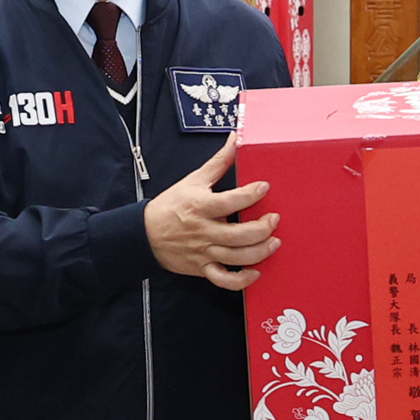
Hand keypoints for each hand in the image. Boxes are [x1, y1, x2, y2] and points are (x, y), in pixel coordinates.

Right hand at [144, 144, 279, 290]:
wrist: (145, 234)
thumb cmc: (171, 205)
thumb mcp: (193, 180)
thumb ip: (218, 162)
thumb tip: (235, 139)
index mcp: (200, 207)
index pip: (230, 201)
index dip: (251, 194)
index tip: (264, 187)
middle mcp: (203, 231)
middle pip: (240, 235)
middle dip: (263, 228)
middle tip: (274, 219)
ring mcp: (203, 252)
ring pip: (237, 258)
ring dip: (260, 252)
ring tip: (273, 242)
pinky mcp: (202, 268)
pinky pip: (224, 280)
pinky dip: (241, 280)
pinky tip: (255, 272)